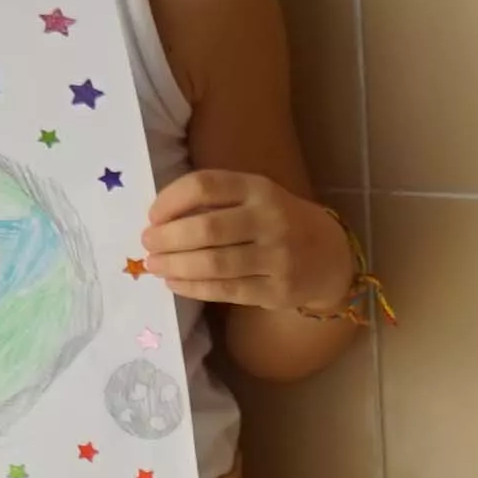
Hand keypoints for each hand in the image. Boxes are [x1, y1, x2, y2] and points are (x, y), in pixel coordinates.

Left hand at [141, 169, 355, 313]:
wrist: (330, 257)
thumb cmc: (278, 221)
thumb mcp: (255, 197)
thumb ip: (216, 201)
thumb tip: (159, 220)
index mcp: (259, 189)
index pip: (205, 186)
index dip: (170, 200)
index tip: (152, 216)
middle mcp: (271, 220)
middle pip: (206, 229)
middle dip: (167, 239)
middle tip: (147, 245)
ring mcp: (278, 258)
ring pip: (213, 264)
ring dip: (175, 266)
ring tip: (155, 266)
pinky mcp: (277, 291)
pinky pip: (225, 291)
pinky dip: (192, 288)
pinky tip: (175, 283)